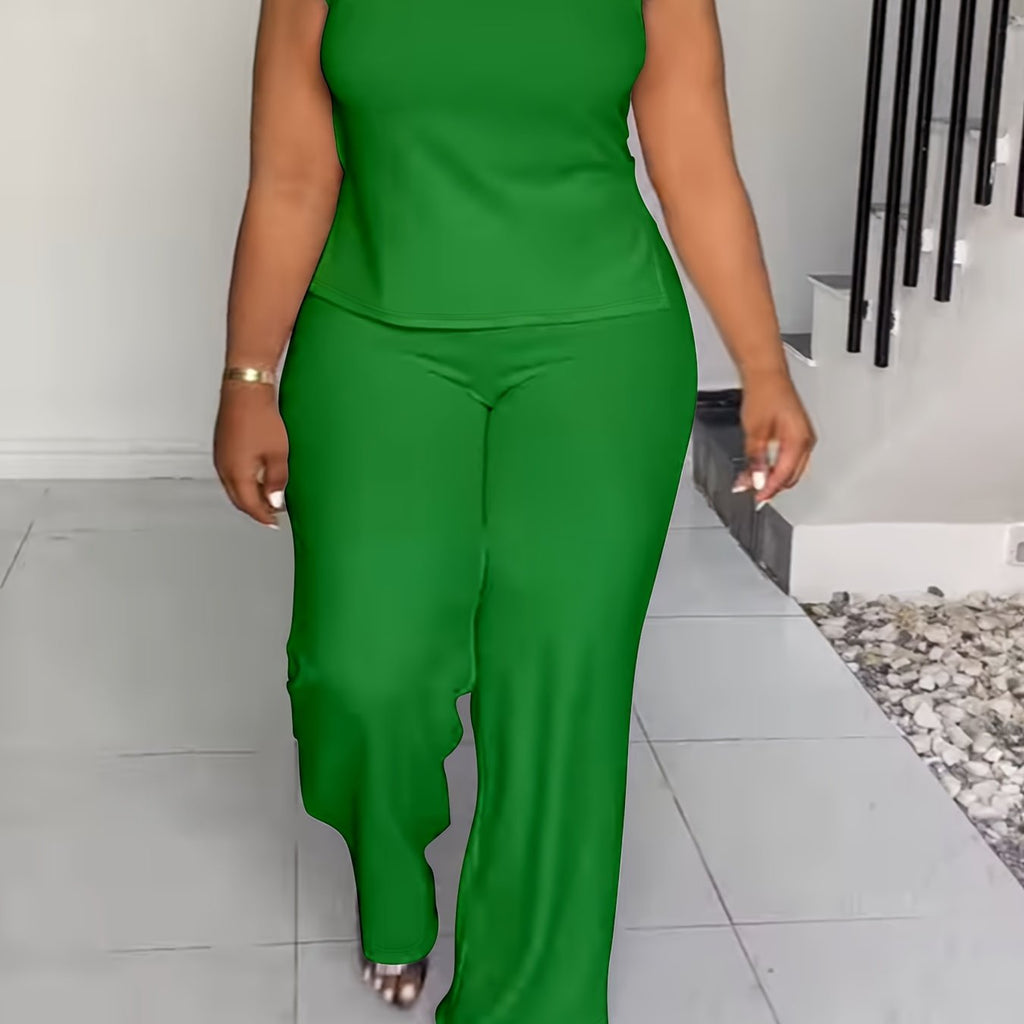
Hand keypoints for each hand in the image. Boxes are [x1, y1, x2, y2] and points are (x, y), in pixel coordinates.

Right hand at [213, 382, 288, 526]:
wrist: (246, 389)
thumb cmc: (261, 417)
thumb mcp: (277, 453)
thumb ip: (276, 481)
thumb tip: (274, 502)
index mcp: (236, 473)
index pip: (249, 505)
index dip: (263, 516)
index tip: (275, 523)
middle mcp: (224, 467)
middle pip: (238, 498)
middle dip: (255, 508)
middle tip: (272, 514)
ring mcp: (221, 456)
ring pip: (234, 486)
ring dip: (249, 495)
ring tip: (268, 497)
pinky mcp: (223, 446)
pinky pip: (231, 473)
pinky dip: (244, 481)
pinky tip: (257, 478)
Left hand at [734, 369, 815, 505]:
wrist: (767, 375)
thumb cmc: (764, 394)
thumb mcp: (754, 432)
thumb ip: (756, 460)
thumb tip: (756, 480)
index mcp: (798, 441)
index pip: (784, 476)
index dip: (768, 490)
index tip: (756, 498)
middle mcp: (806, 441)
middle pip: (791, 476)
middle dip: (771, 486)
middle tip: (751, 491)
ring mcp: (804, 438)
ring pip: (791, 469)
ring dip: (773, 477)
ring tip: (752, 480)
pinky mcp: (798, 434)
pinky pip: (790, 458)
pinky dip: (776, 466)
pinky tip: (762, 467)